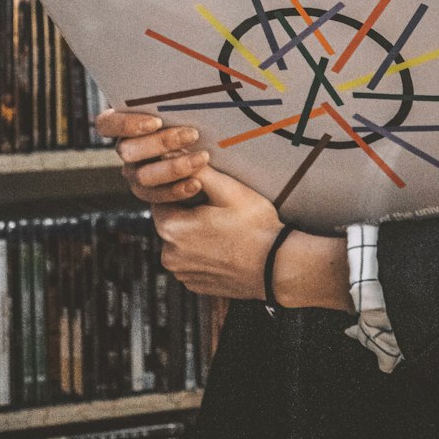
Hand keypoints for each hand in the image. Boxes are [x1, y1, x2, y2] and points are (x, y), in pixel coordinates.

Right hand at [94, 108, 210, 202]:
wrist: (211, 152)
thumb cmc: (196, 118)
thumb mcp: (183, 106)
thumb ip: (175, 99)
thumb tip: (184, 81)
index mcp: (125, 124)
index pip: (107, 124)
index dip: (126, 124)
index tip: (156, 122)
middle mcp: (126, 150)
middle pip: (128, 151)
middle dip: (161, 142)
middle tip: (192, 134)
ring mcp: (135, 173)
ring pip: (143, 176)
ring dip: (173, 167)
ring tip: (202, 158)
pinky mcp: (150, 194)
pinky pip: (156, 197)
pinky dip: (176, 190)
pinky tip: (197, 183)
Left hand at [152, 164, 282, 300]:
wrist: (276, 266)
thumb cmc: (254, 225)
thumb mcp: (227, 190)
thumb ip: (196, 170)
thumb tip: (170, 152)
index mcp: (170, 229)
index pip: (163, 199)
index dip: (182, 190)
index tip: (203, 188)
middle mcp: (169, 256)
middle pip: (171, 222)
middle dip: (189, 212)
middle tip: (218, 206)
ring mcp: (183, 274)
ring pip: (180, 243)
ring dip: (194, 234)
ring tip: (223, 227)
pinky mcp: (195, 286)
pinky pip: (191, 262)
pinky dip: (202, 253)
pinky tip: (224, 246)